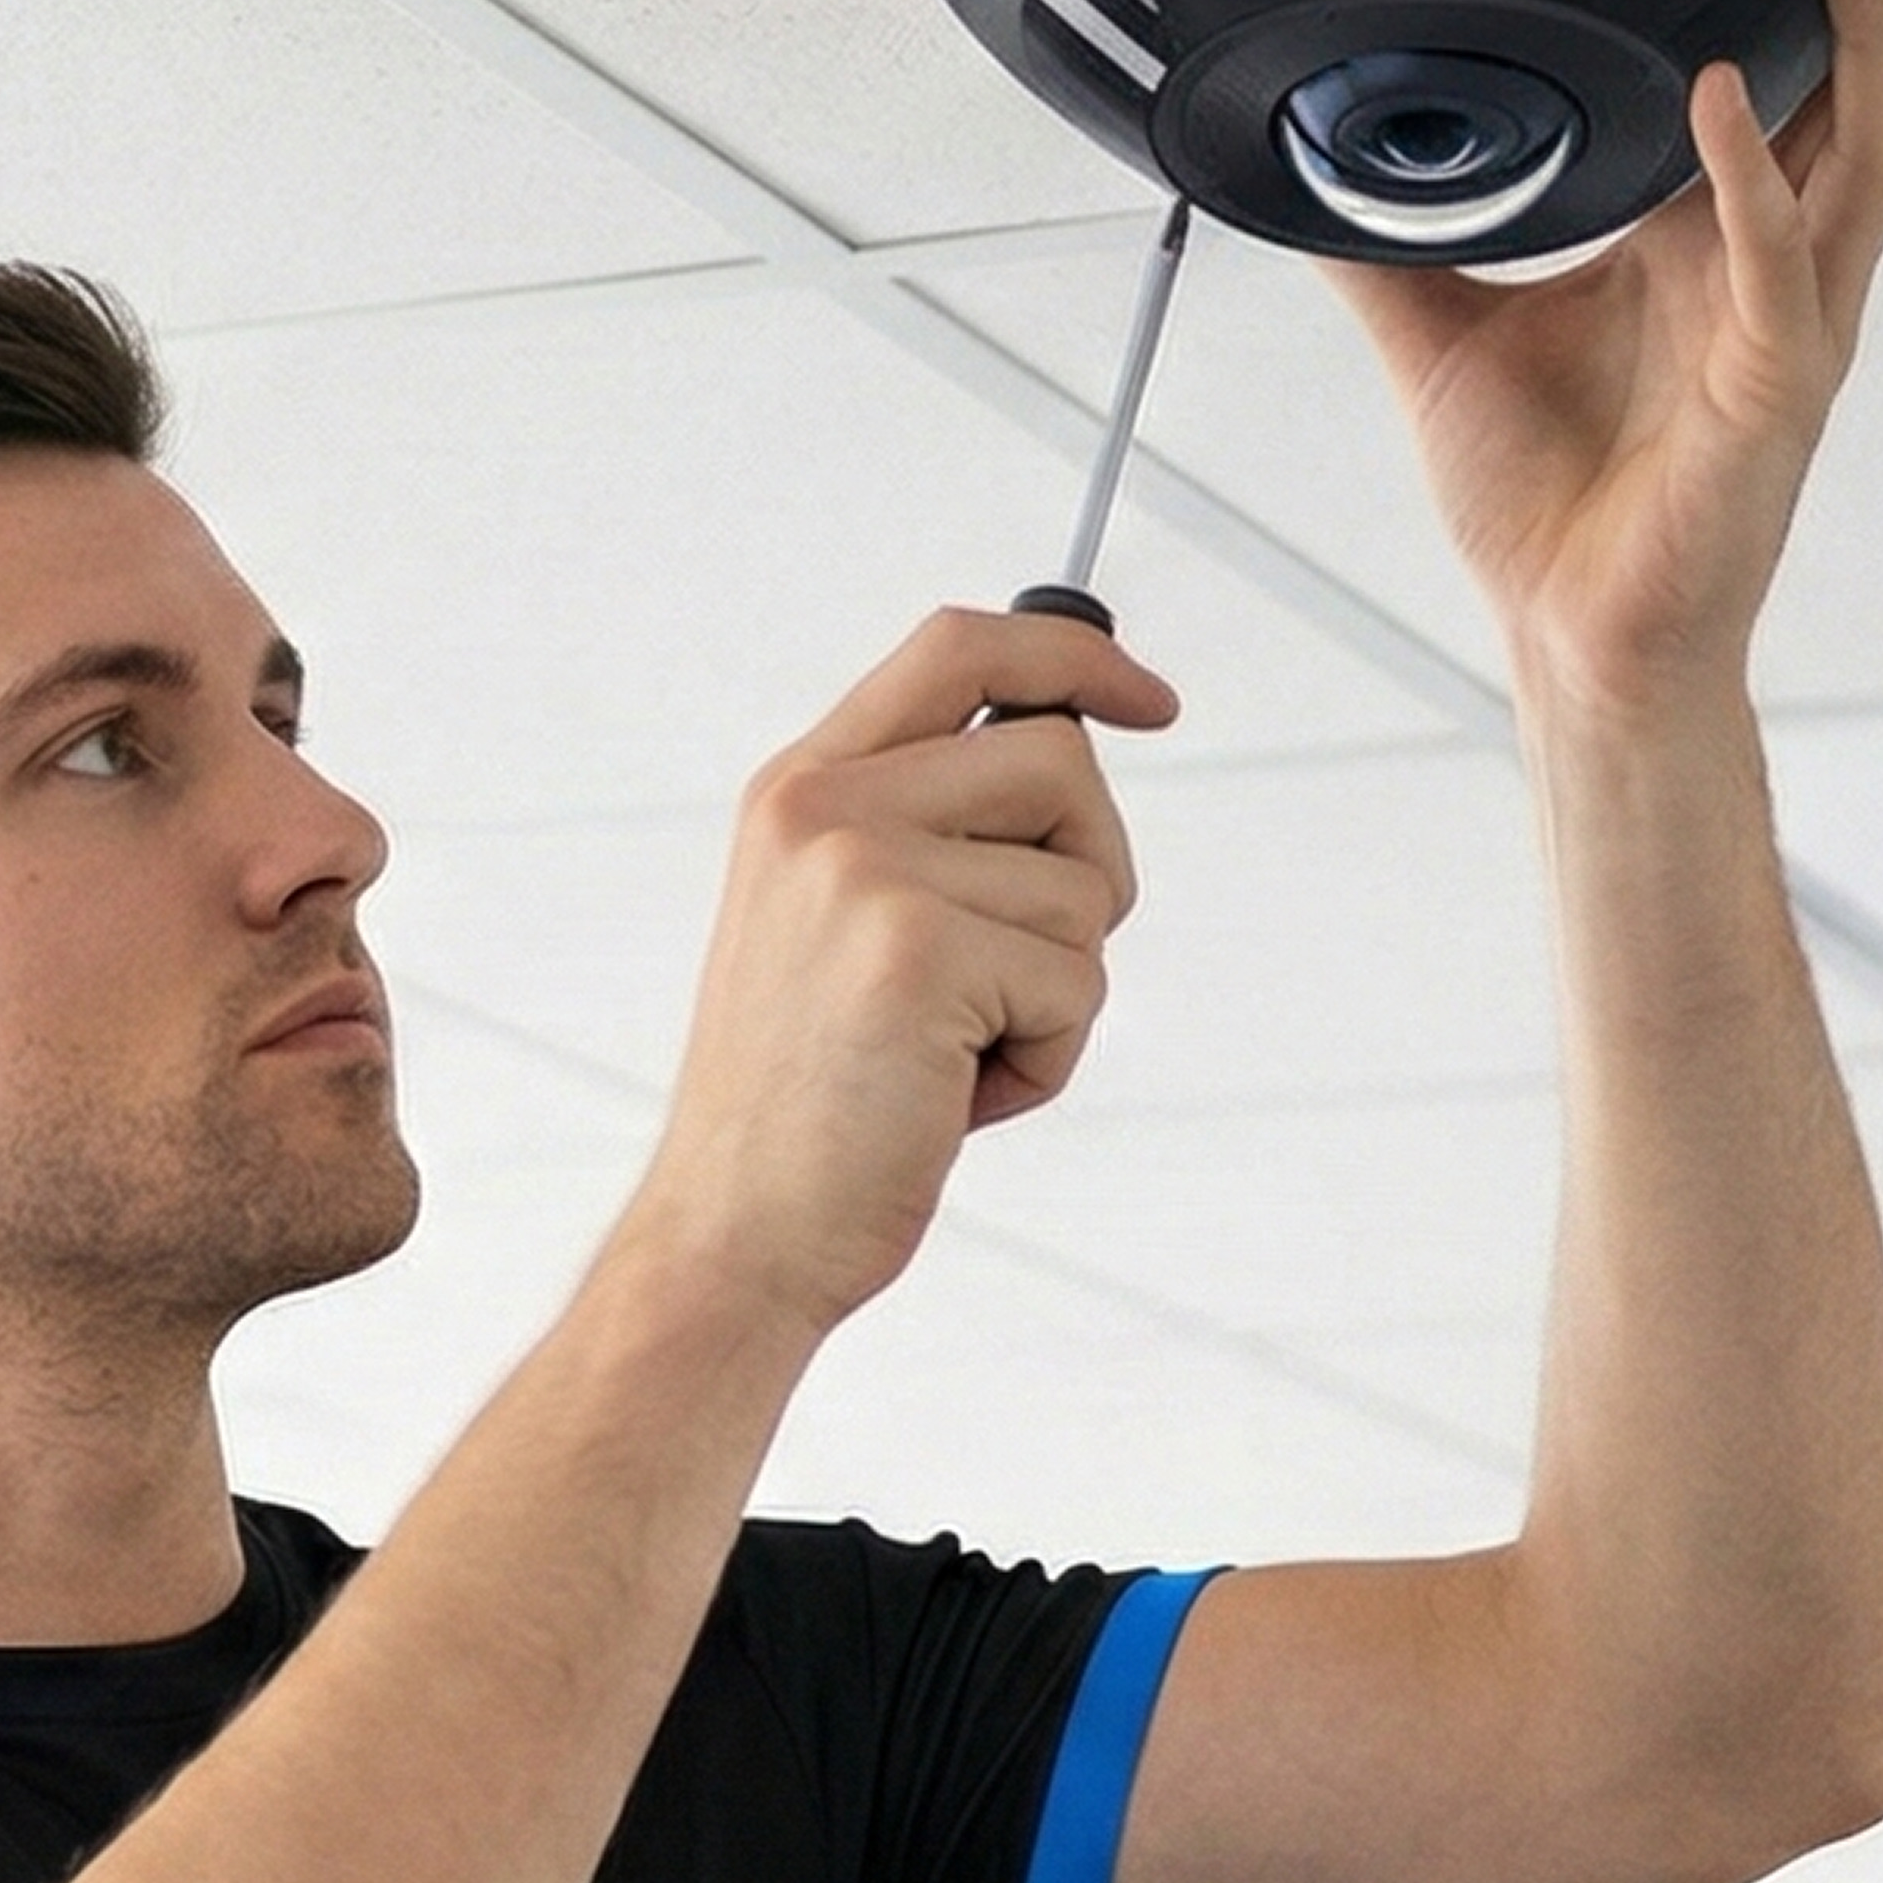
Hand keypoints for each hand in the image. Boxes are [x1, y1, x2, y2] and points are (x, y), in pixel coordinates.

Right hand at [623, 605, 1176, 1327]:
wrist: (733, 1235)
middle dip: (1088, 872)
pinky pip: (1078, 982)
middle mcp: (823, 809)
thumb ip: (926, 829)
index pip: (959, 647)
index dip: (1075, 656)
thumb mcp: (838, 926)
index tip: (1150, 700)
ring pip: (1081, 887)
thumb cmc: (807, 1105)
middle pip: (1058, 760)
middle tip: (1020, 975)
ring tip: (956, 1054)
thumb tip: (1073, 750)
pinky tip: (958, 1096)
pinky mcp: (917, 951)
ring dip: (1057, 992)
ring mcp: (864, 870)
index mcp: (800, 789)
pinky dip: (1047, 1058)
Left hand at [1334, 0, 1882, 702]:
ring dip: (1868, 36)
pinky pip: (1777, 265)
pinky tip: (1721, 99)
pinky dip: (1747, 176)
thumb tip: (1302, 165)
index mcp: (1716, 239)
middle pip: (1880, 88)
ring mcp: (1789, 325)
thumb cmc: (1547, 510)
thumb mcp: (1437, 337)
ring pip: (1867, 151)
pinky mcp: (1769, 391)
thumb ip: (1384, 243)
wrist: (1572, 642)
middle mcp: (1777, 266)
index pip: (1801, 82)